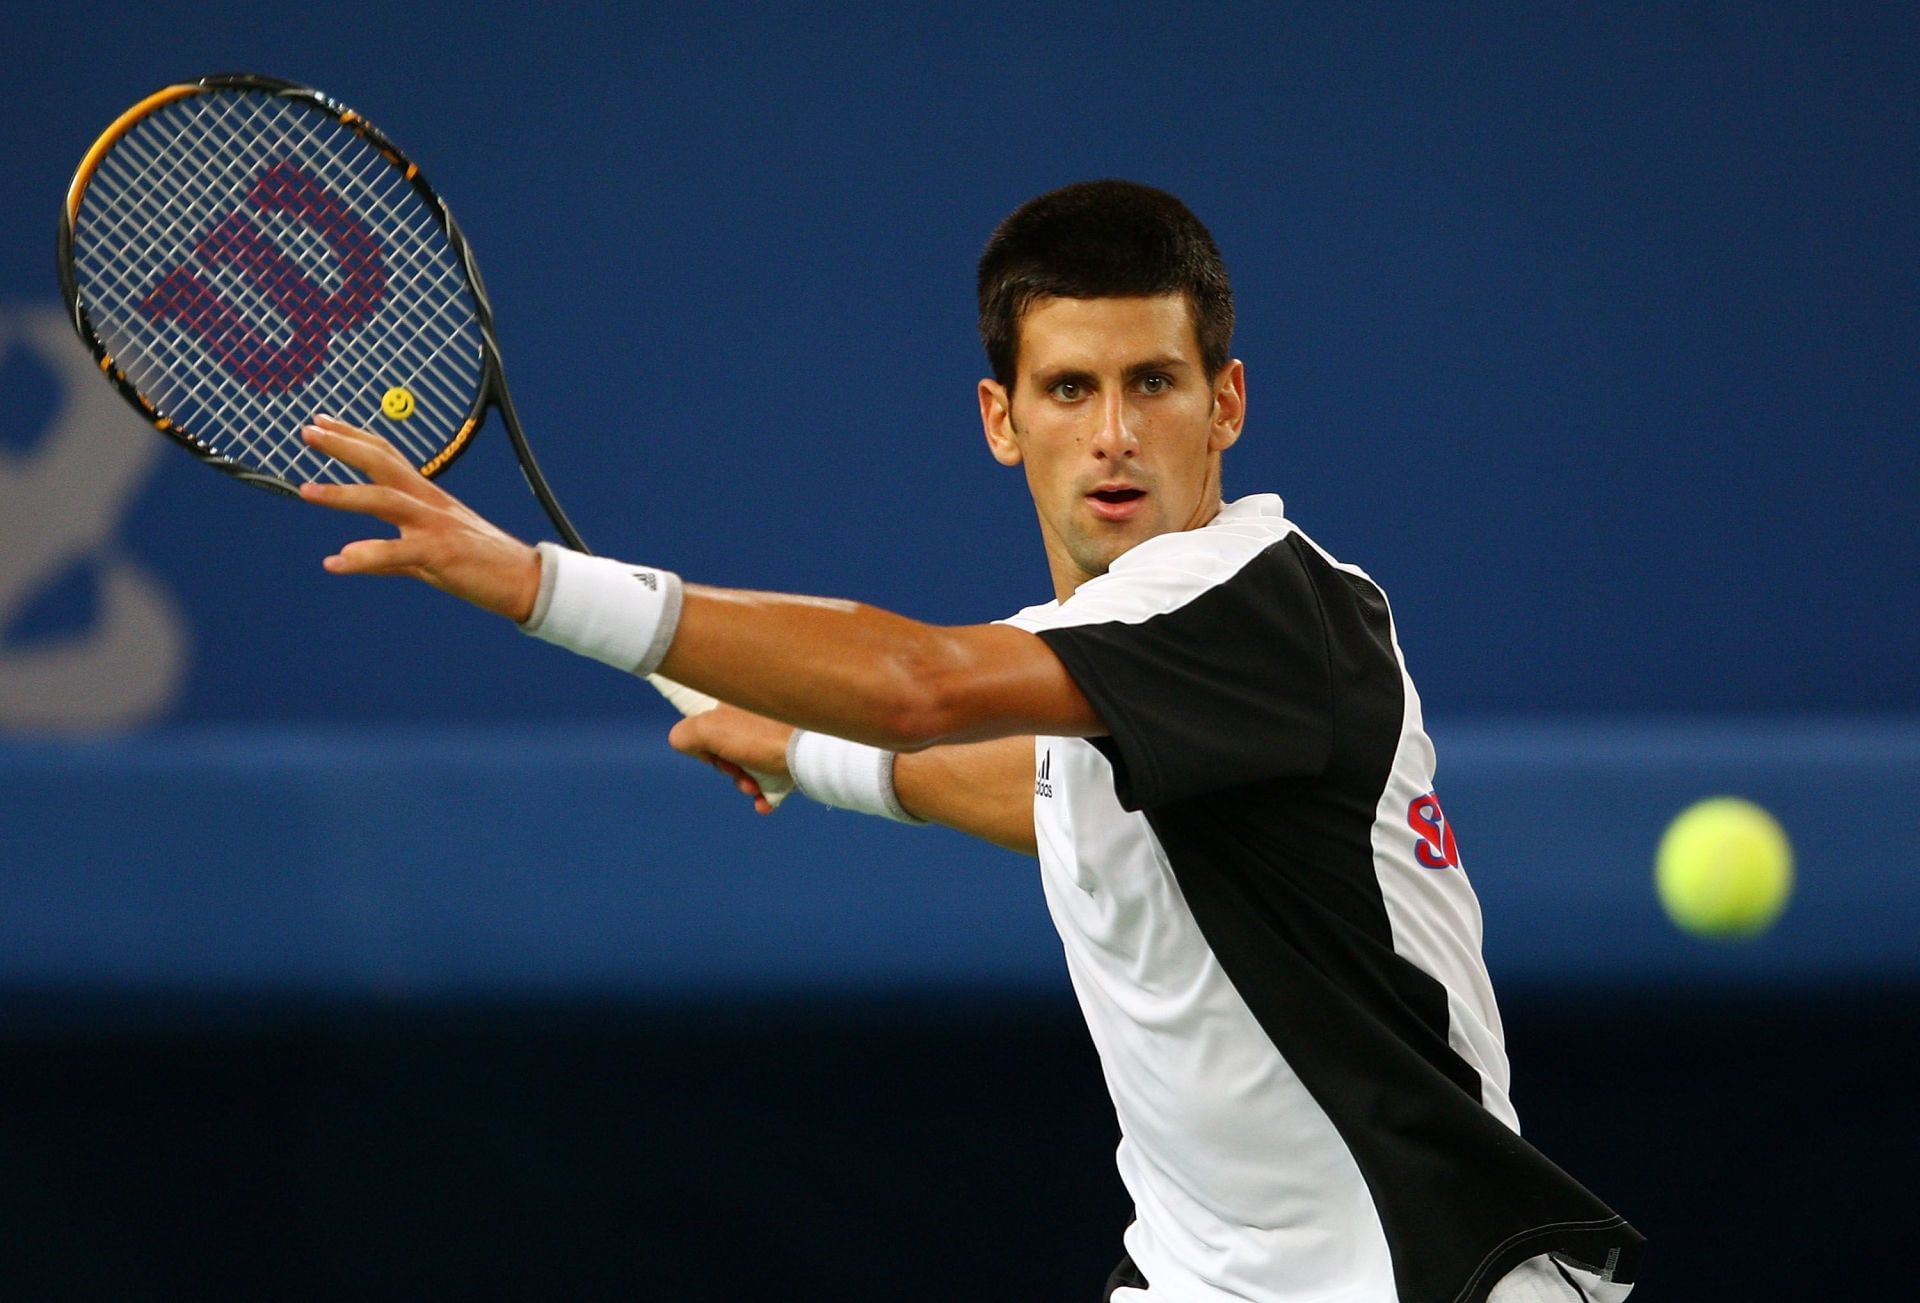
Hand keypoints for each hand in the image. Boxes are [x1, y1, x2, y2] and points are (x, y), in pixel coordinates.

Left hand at [297, 415, 541, 620]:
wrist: (525, 581)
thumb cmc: (480, 566)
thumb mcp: (429, 555)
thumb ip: (389, 554)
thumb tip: (349, 557)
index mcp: (428, 497)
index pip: (386, 455)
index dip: (354, 436)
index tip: (322, 421)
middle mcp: (429, 503)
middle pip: (382, 464)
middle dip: (343, 446)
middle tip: (307, 431)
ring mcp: (435, 526)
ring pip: (384, 500)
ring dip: (344, 494)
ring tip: (306, 491)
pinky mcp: (440, 554)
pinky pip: (397, 553)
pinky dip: (365, 556)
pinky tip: (335, 562)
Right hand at [669, 703, 794, 814]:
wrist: (815, 747)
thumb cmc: (762, 736)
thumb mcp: (708, 729)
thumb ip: (684, 735)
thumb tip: (691, 747)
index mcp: (738, 699)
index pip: (708, 721)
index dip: (706, 744)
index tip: (714, 753)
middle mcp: (759, 711)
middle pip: (729, 746)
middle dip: (728, 768)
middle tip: (737, 772)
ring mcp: (779, 731)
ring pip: (752, 763)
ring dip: (746, 783)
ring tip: (754, 787)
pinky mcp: (797, 751)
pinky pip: (776, 775)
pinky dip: (766, 793)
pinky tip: (764, 804)